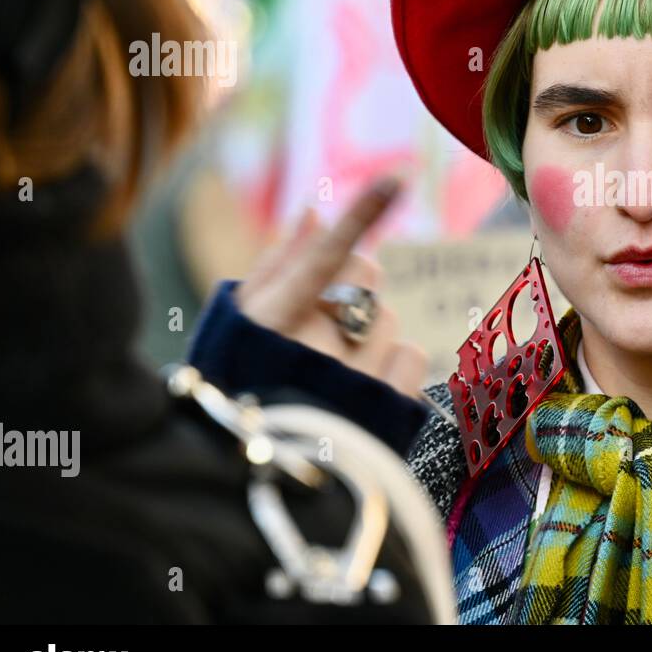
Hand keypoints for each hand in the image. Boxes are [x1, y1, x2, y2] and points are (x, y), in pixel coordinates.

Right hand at [235, 172, 426, 397]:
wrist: (254, 475)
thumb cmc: (240, 386)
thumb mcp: (238, 328)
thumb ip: (278, 265)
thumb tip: (315, 212)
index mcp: (269, 320)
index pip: (323, 254)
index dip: (362, 212)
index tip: (398, 176)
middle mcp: (309, 348)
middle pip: (366, 276)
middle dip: (354, 289)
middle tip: (327, 322)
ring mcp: (350, 381)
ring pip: (391, 318)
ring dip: (372, 333)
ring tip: (338, 368)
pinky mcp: (385, 409)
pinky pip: (413, 356)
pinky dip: (395, 367)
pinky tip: (364, 388)